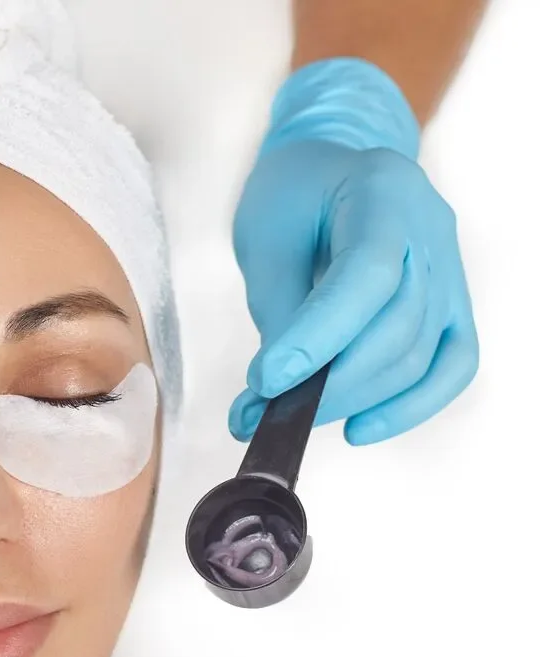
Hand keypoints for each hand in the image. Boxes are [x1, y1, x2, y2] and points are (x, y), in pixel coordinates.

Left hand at [228, 59, 477, 445]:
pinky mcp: (455, 307)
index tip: (267, 383)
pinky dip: (408, 407)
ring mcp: (453, 270)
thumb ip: (277, 305)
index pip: (365, 275)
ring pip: (420, 355)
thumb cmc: (293, 198)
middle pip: (397, 325)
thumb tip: (276, 391)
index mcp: (384, 192)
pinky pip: (451, 367)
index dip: (318, 337)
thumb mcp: (267, 234)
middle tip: (260, 412)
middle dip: (328, 382)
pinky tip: (356, 428)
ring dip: (353, 399)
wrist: (331, 171)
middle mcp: (432, 229)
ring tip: (288, 417)